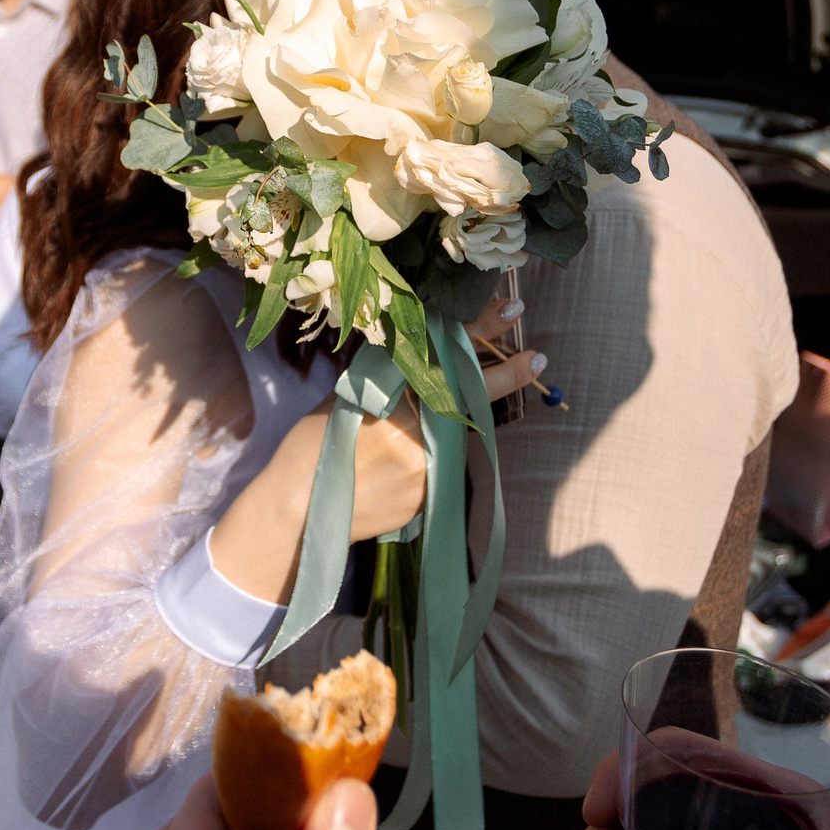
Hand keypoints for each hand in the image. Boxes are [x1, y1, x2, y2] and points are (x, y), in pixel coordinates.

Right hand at [210, 294, 540, 595]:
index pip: (449, 363)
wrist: (295, 515)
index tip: (512, 313)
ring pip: (450, 439)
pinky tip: (385, 472)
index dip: (482, 334)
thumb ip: (388, 381)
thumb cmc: (309, 448)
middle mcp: (418, 440)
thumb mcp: (346, 398)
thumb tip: (421, 360)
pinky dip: (420, 462)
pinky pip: (435, 471)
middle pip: (465, 401)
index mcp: (394, 406)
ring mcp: (425, 476)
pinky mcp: (425, 503)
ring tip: (392, 440)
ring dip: (439, 428)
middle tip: (535, 357)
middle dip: (503, 377)